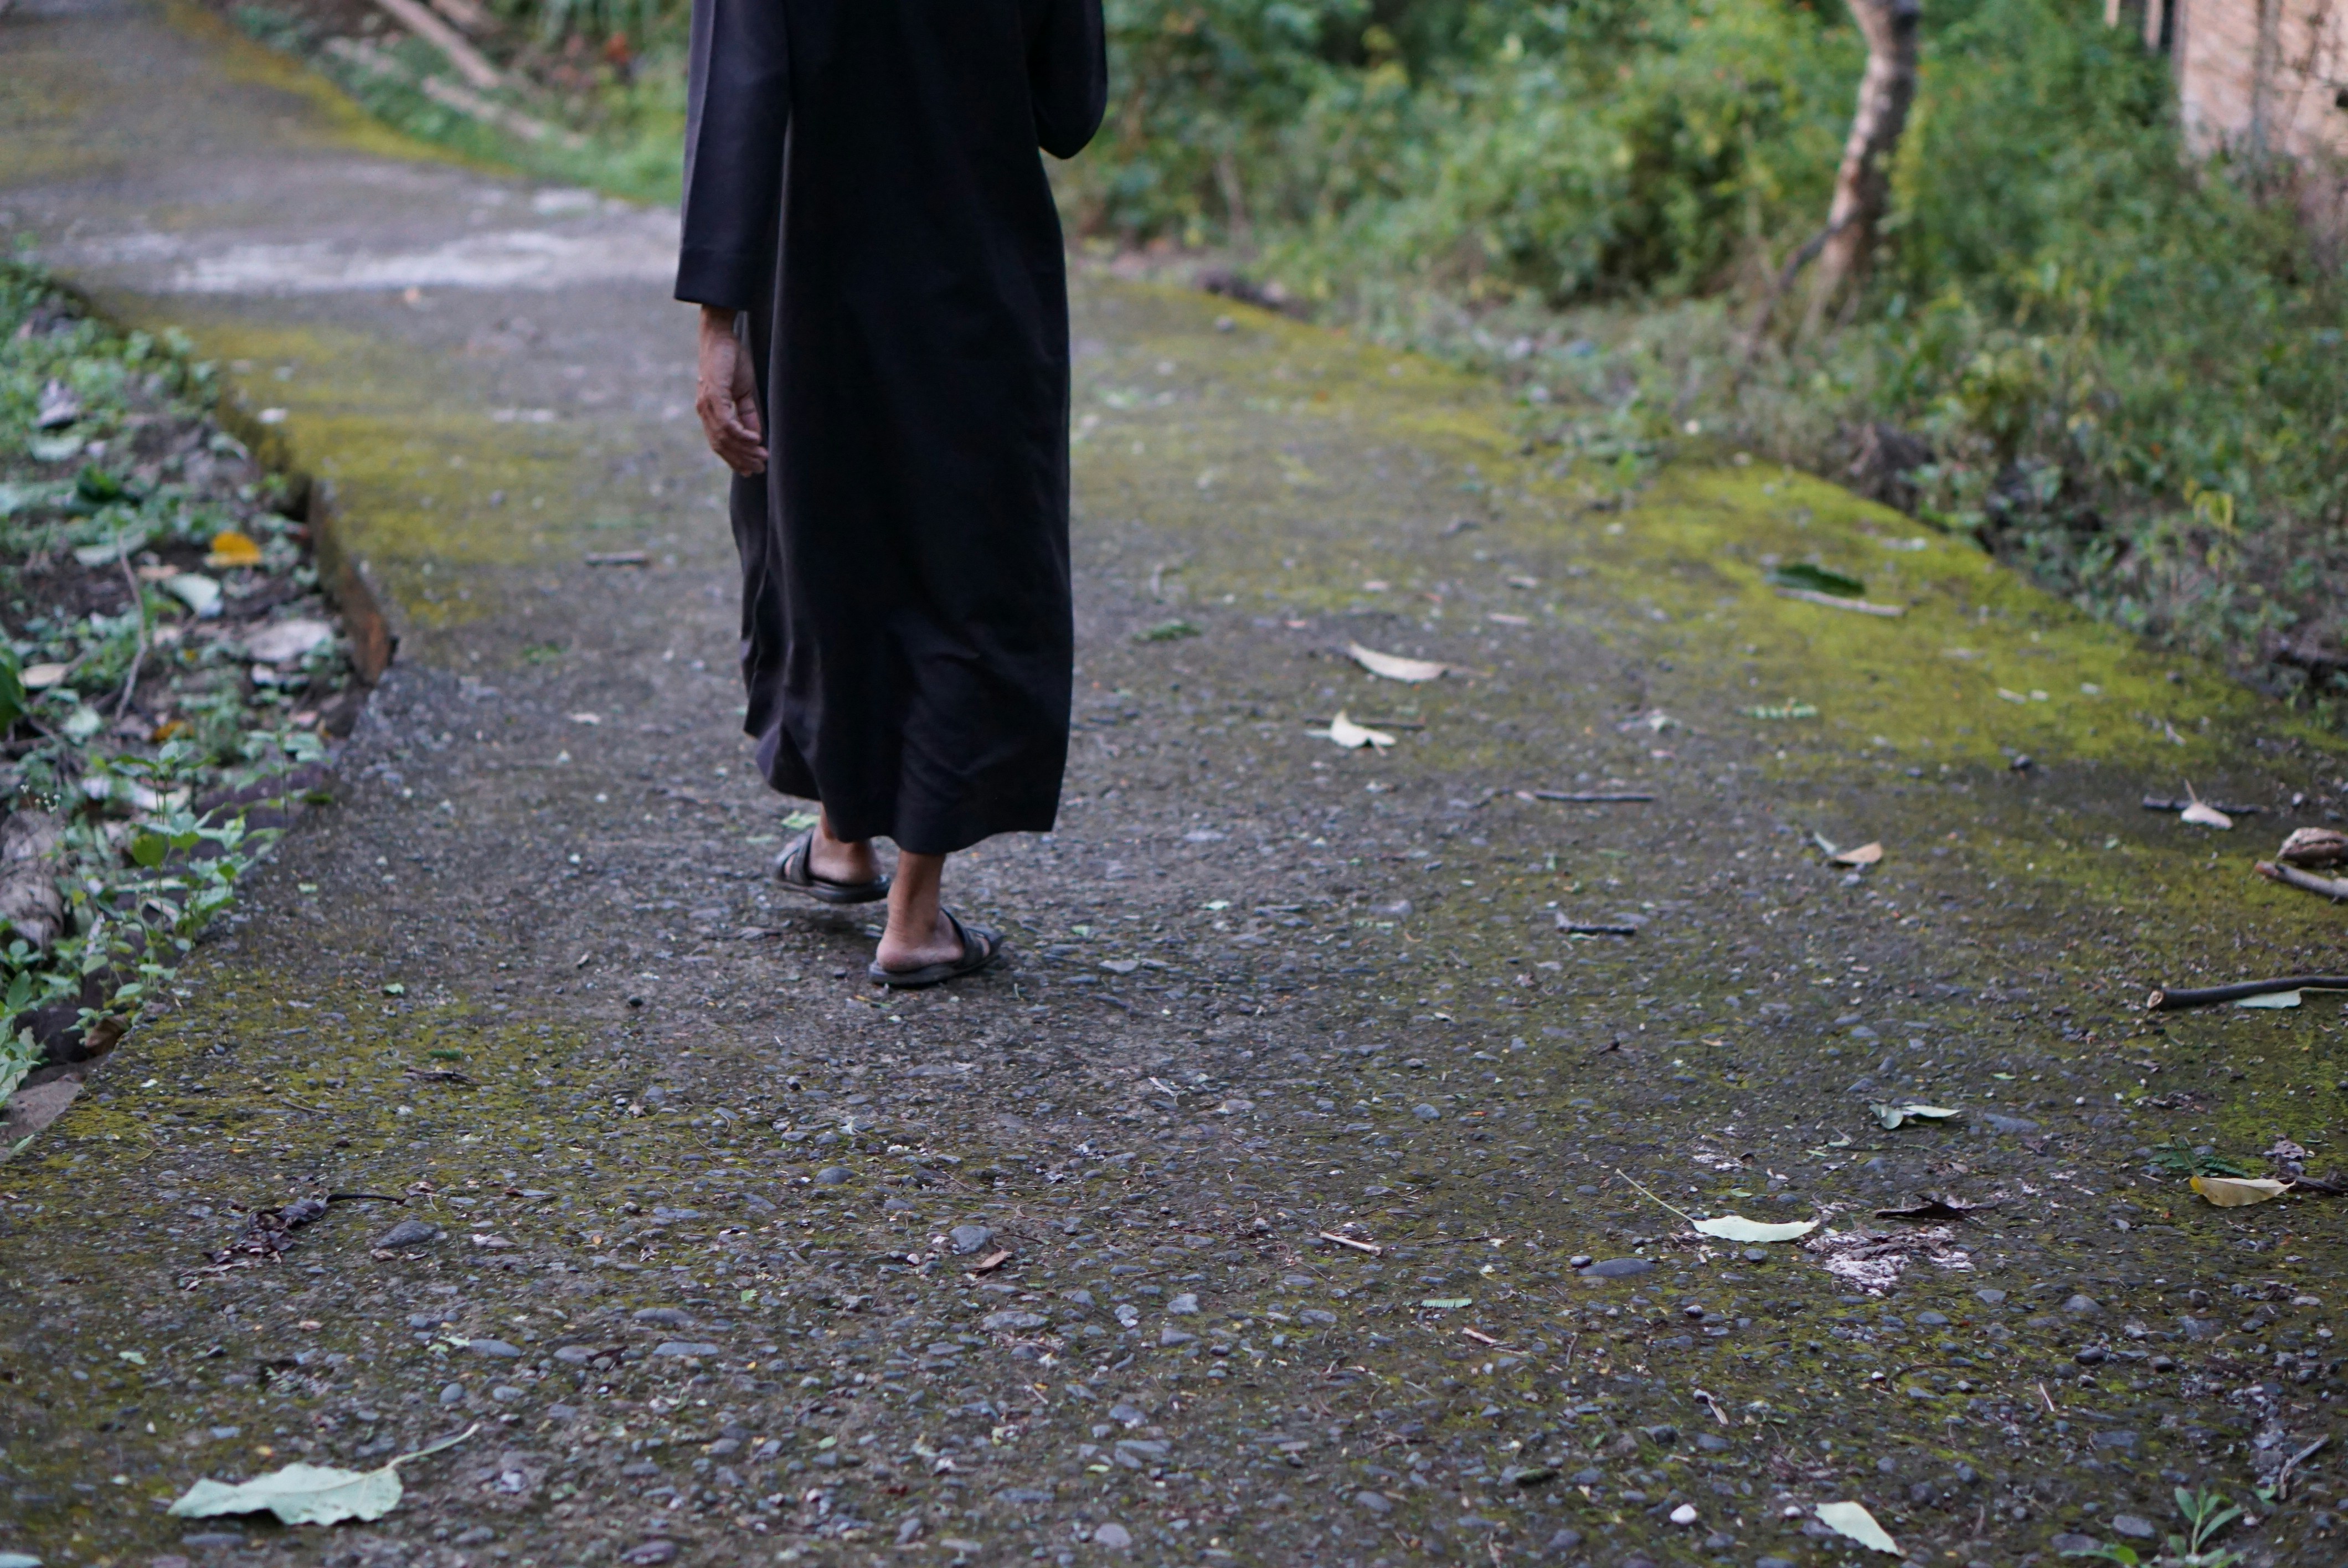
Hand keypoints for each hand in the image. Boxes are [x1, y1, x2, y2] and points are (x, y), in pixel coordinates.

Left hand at [696, 306, 767, 475]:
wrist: (720, 337)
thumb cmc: (731, 362)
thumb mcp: (743, 393)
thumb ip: (748, 415)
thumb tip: (757, 437)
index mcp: (710, 412)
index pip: (720, 443)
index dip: (735, 459)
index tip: (751, 470)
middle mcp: (705, 411)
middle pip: (721, 445)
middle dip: (741, 459)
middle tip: (760, 469)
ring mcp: (707, 404)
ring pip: (724, 437)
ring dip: (744, 450)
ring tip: (762, 456)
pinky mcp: (713, 395)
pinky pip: (727, 423)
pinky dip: (741, 434)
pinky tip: (755, 440)